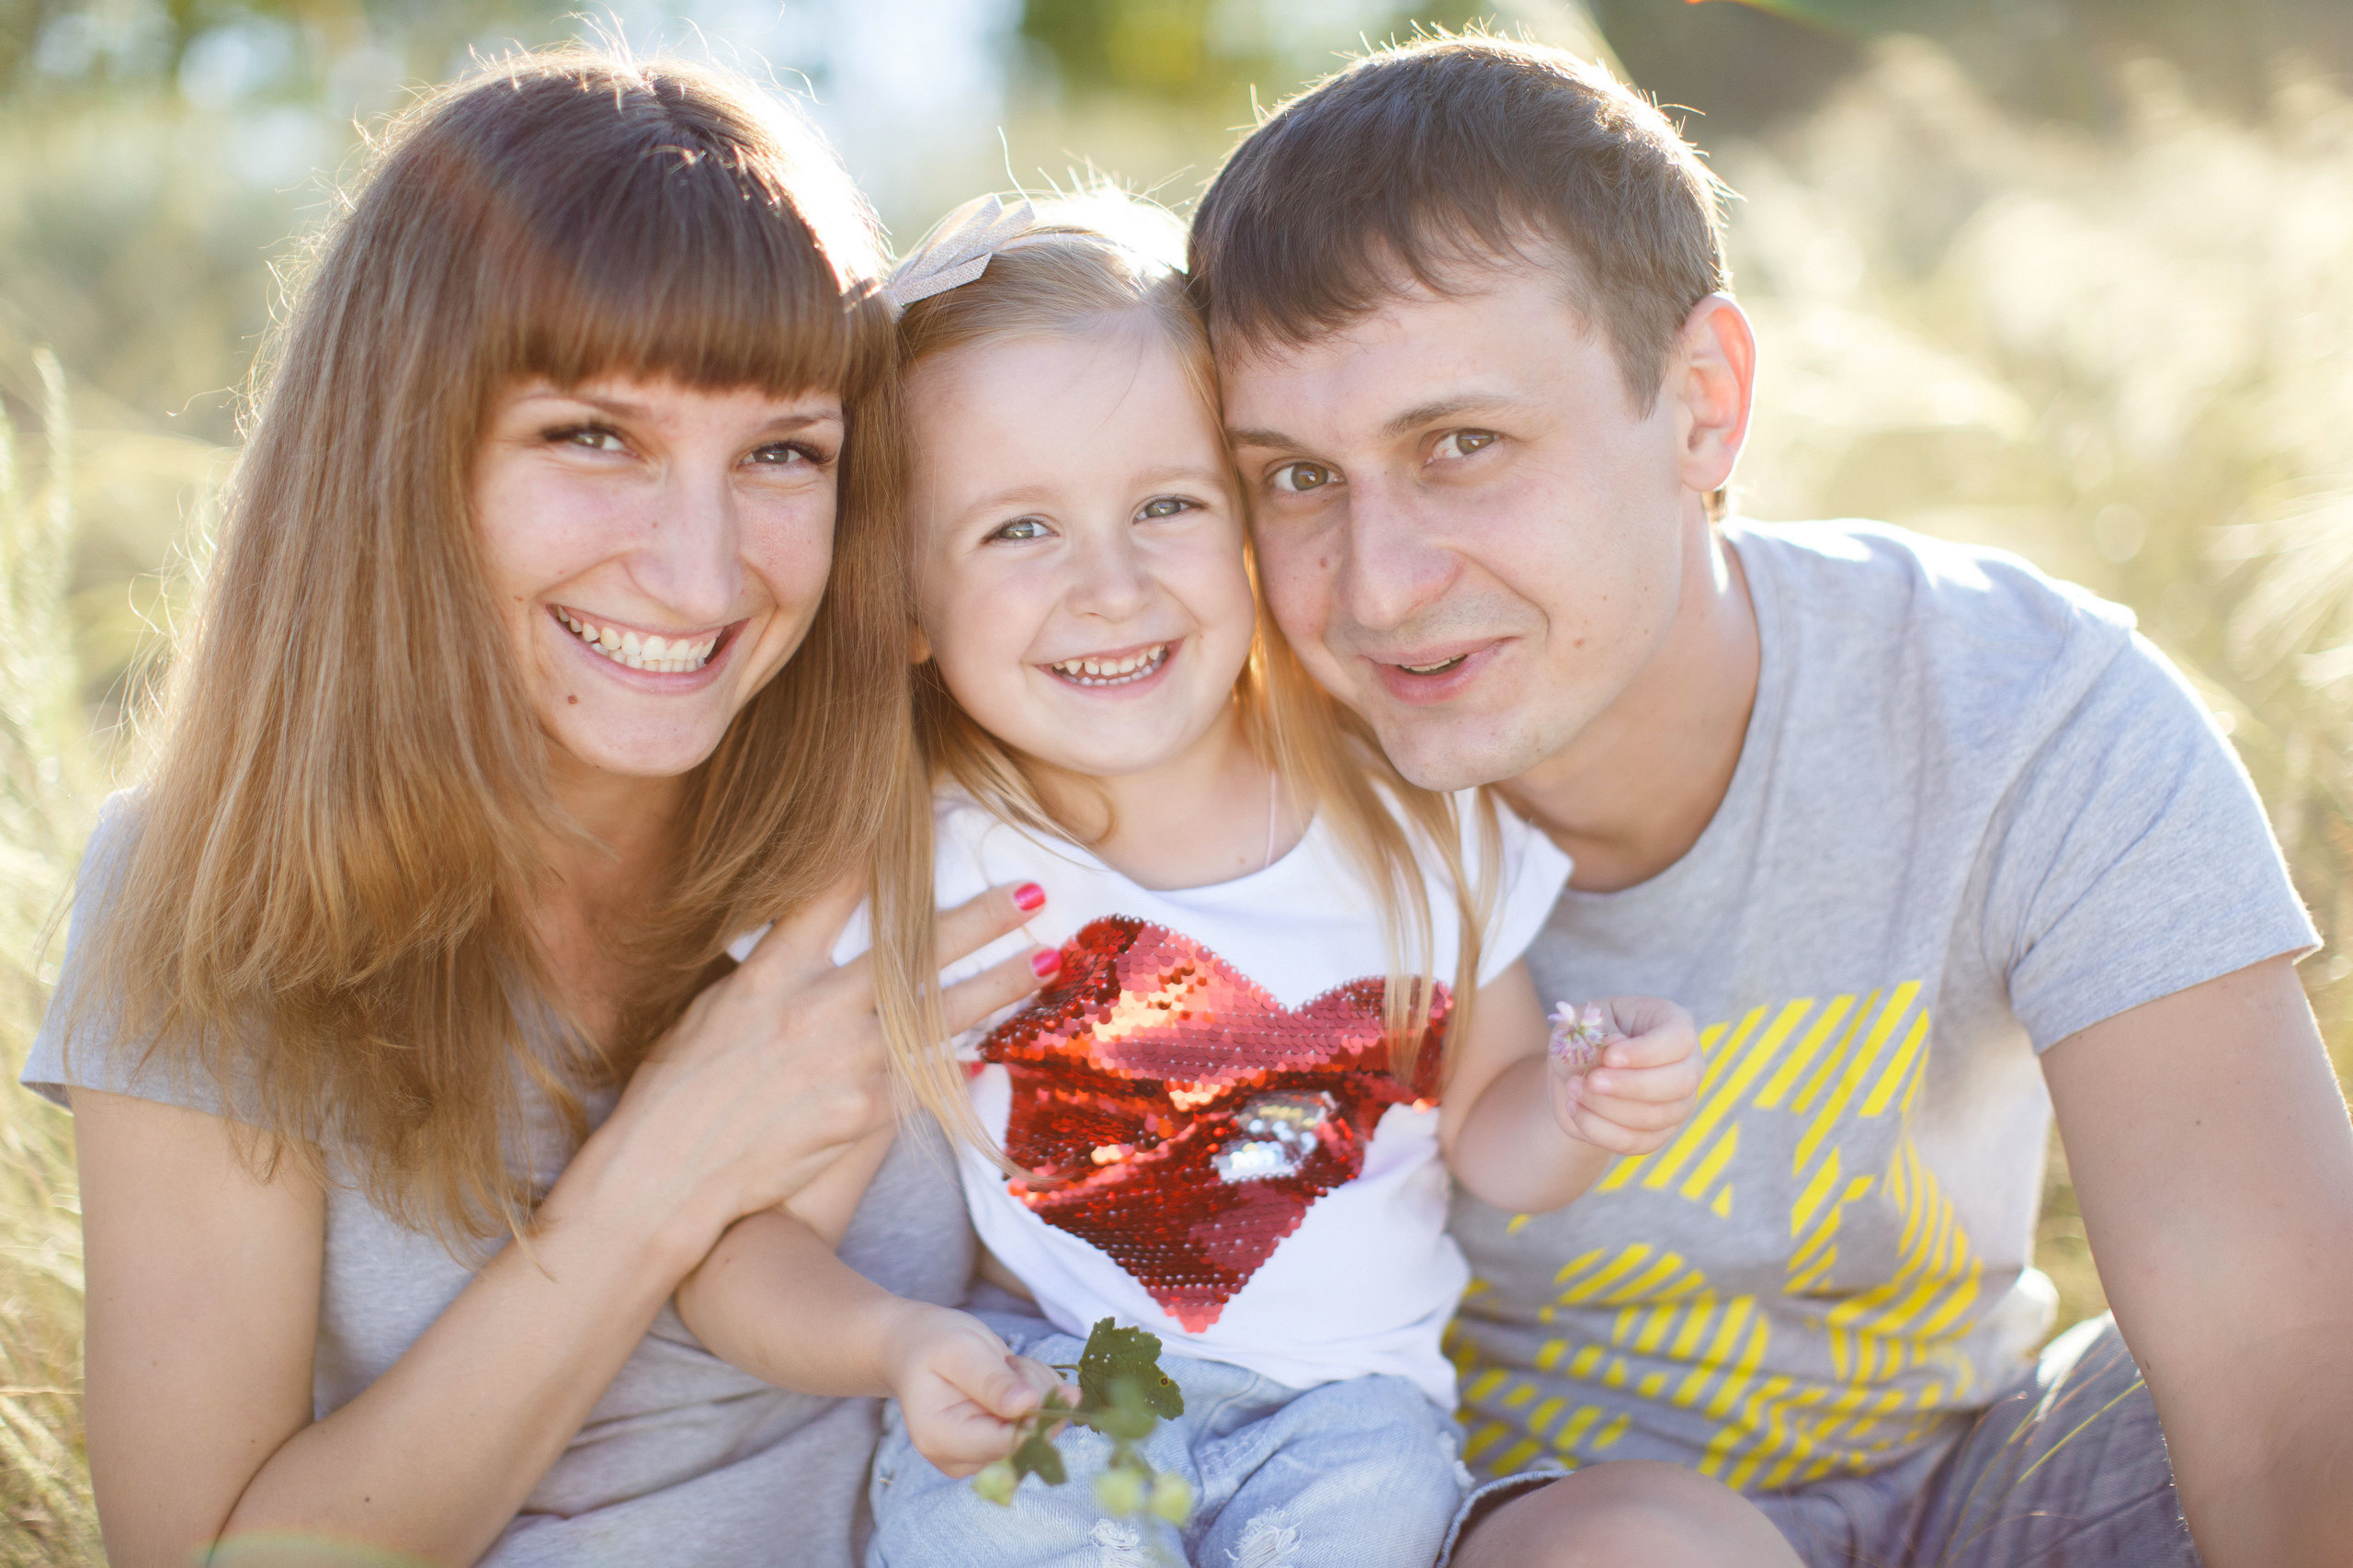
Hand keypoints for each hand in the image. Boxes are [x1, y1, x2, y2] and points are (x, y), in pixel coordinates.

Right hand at [577, 879, 1060, 1260]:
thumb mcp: (706, 1011)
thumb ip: (762, 977)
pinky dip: (963, 1061)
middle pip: (913, 948)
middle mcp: (815, 1007)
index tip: (919, 827)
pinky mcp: (864, 1109)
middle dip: (978, 918)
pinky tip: (998, 1047)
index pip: (831, 894)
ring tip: (1046, 961)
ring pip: (940, 1012)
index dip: (880, 858)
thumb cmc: (671, 1094)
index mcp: (769, 975)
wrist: (667, 1175)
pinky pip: (928, 1078)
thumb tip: (798, 946)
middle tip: (1030, 893)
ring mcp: (846, 1058)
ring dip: (999, 984)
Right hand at [883, 1304, 1071, 1477]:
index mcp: (940, 1438)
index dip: (1040, 1421)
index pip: (1004, 1447)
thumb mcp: (960, 1350)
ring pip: (1038, 1434)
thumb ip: (992, 1380)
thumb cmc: (933, 1345)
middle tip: (1014, 1364)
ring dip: (1040, 1393)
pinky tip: (1016, 1377)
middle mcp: (960, 1458)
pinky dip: (1041, 1396)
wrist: (917, 1348)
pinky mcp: (998, 1447)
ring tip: (1009, 1366)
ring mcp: (980, 1456)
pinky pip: (1039, 1427)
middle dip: (1038, 1399)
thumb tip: (1028, 1405)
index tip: (1064, 1392)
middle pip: (1026, 1442)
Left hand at [1549, 996, 1702, 1154]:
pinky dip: (1601, 1131)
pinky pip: (1637, 1142)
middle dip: (1629, 1086)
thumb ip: (1591, 1037)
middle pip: (1679, 1083)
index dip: (1646, 1052)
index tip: (1609, 1056)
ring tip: (1573, 1089)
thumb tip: (1609, 1053)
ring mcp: (1679, 1102)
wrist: (1577, 1073)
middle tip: (1588, 1081)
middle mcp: (1687, 1063)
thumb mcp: (1579, 1025)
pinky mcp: (1661, 1133)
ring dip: (1608, 1108)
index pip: (1679, 1038)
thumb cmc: (1585, 1037)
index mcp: (1673, 1022)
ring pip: (1656, 1117)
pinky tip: (1575, 1110)